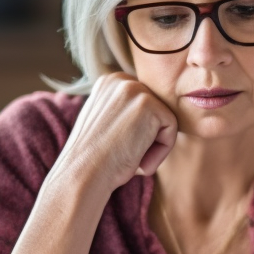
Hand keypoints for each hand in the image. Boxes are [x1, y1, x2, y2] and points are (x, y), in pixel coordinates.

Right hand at [54, 72, 177, 193]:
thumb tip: (145, 115)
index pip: (145, 107)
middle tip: (122, 152)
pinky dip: (159, 152)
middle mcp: (121, 79)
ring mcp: (134, 89)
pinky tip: (135, 157)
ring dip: (152, 147)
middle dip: (145, 139)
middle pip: (157, 113)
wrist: (82, 173)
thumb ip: (124, 111)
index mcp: (110, 82)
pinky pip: (171, 130)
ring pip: (165, 122)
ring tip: (128, 155)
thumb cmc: (94, 159)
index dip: (137, 133)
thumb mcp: (106, 123)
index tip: (117, 146)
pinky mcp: (149, 104)